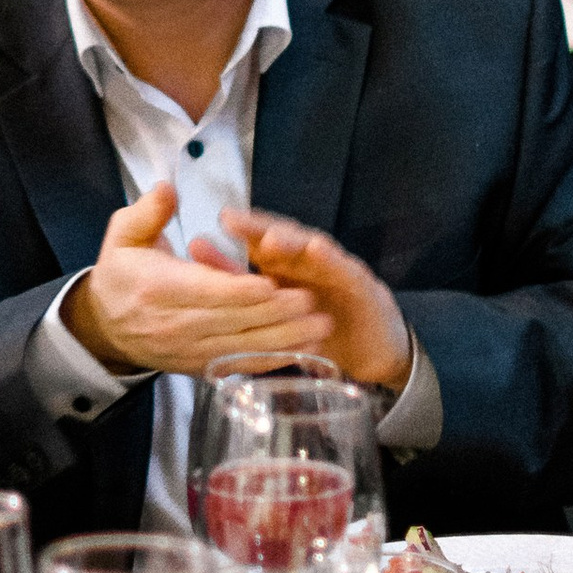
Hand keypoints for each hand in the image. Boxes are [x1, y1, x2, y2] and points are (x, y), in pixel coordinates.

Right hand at [67, 184, 335, 382]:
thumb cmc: (121, 273)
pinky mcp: (197, 368)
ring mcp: (186, 351)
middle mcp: (172, 325)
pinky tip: (301, 353)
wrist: (103, 325)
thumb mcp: (123, 234)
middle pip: (230, 322)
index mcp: (156, 289)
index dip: (240, 289)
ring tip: (321, 329)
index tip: (273, 281)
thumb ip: (148, 211)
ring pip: (240, 348)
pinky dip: (271, 362)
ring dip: (283, 341)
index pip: (204, 291)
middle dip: (275, 314)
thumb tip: (169, 189)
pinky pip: (238, 366)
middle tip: (313, 301)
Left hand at [210, 206, 411, 397]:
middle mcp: (309, 262)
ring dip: (291, 240)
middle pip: (281, 238)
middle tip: (232, 221)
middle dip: (256, 228)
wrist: (371, 351)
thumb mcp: (279, 315)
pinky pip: (345, 268)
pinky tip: (317, 250)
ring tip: (270, 238)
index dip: (236, 235)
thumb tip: (202, 280)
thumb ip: (246, 295)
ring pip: (311, 247)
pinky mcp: (362, 284)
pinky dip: (331, 258)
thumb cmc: (320, 329)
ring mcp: (335, 269)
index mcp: (286, 269)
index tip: (209, 228)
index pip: (258, 245)